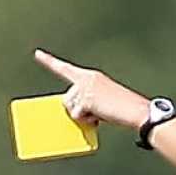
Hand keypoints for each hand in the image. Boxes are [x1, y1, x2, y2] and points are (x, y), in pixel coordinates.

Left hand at [34, 49, 149, 128]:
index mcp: (92, 76)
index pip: (65, 68)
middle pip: (67, 97)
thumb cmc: (125, 108)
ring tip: (101, 114)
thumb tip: (72, 112)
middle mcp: (86, 78)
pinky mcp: (86, 99)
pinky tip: (100, 117)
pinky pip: (76, 115)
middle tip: (96, 113)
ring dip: (83, 115)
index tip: (38, 54)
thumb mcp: (103, 101)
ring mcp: (85, 88)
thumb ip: (87, 101)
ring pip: (70, 107)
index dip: (49, 61)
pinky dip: (86, 120)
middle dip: (77, 108)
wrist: (137, 111)